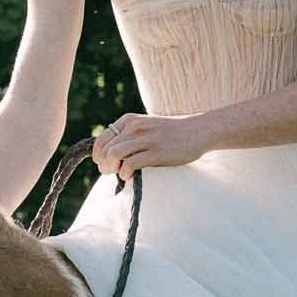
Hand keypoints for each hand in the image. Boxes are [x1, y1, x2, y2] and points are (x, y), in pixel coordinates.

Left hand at [92, 111, 211, 178]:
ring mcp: (146, 138)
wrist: (198, 131)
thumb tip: (107, 155)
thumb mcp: (146, 127)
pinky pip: (130, 164)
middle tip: (110, 173)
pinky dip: (125, 173)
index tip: (103, 164)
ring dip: (112, 169)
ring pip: (114, 155)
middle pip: (105, 149)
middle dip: (104, 165)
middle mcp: (135, 126)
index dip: (98, 155)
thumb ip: (128, 136)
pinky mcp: (156, 152)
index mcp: (129, 120)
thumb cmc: (171, 133)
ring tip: (120, 174)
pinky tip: (130, 176)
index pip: (101, 139)